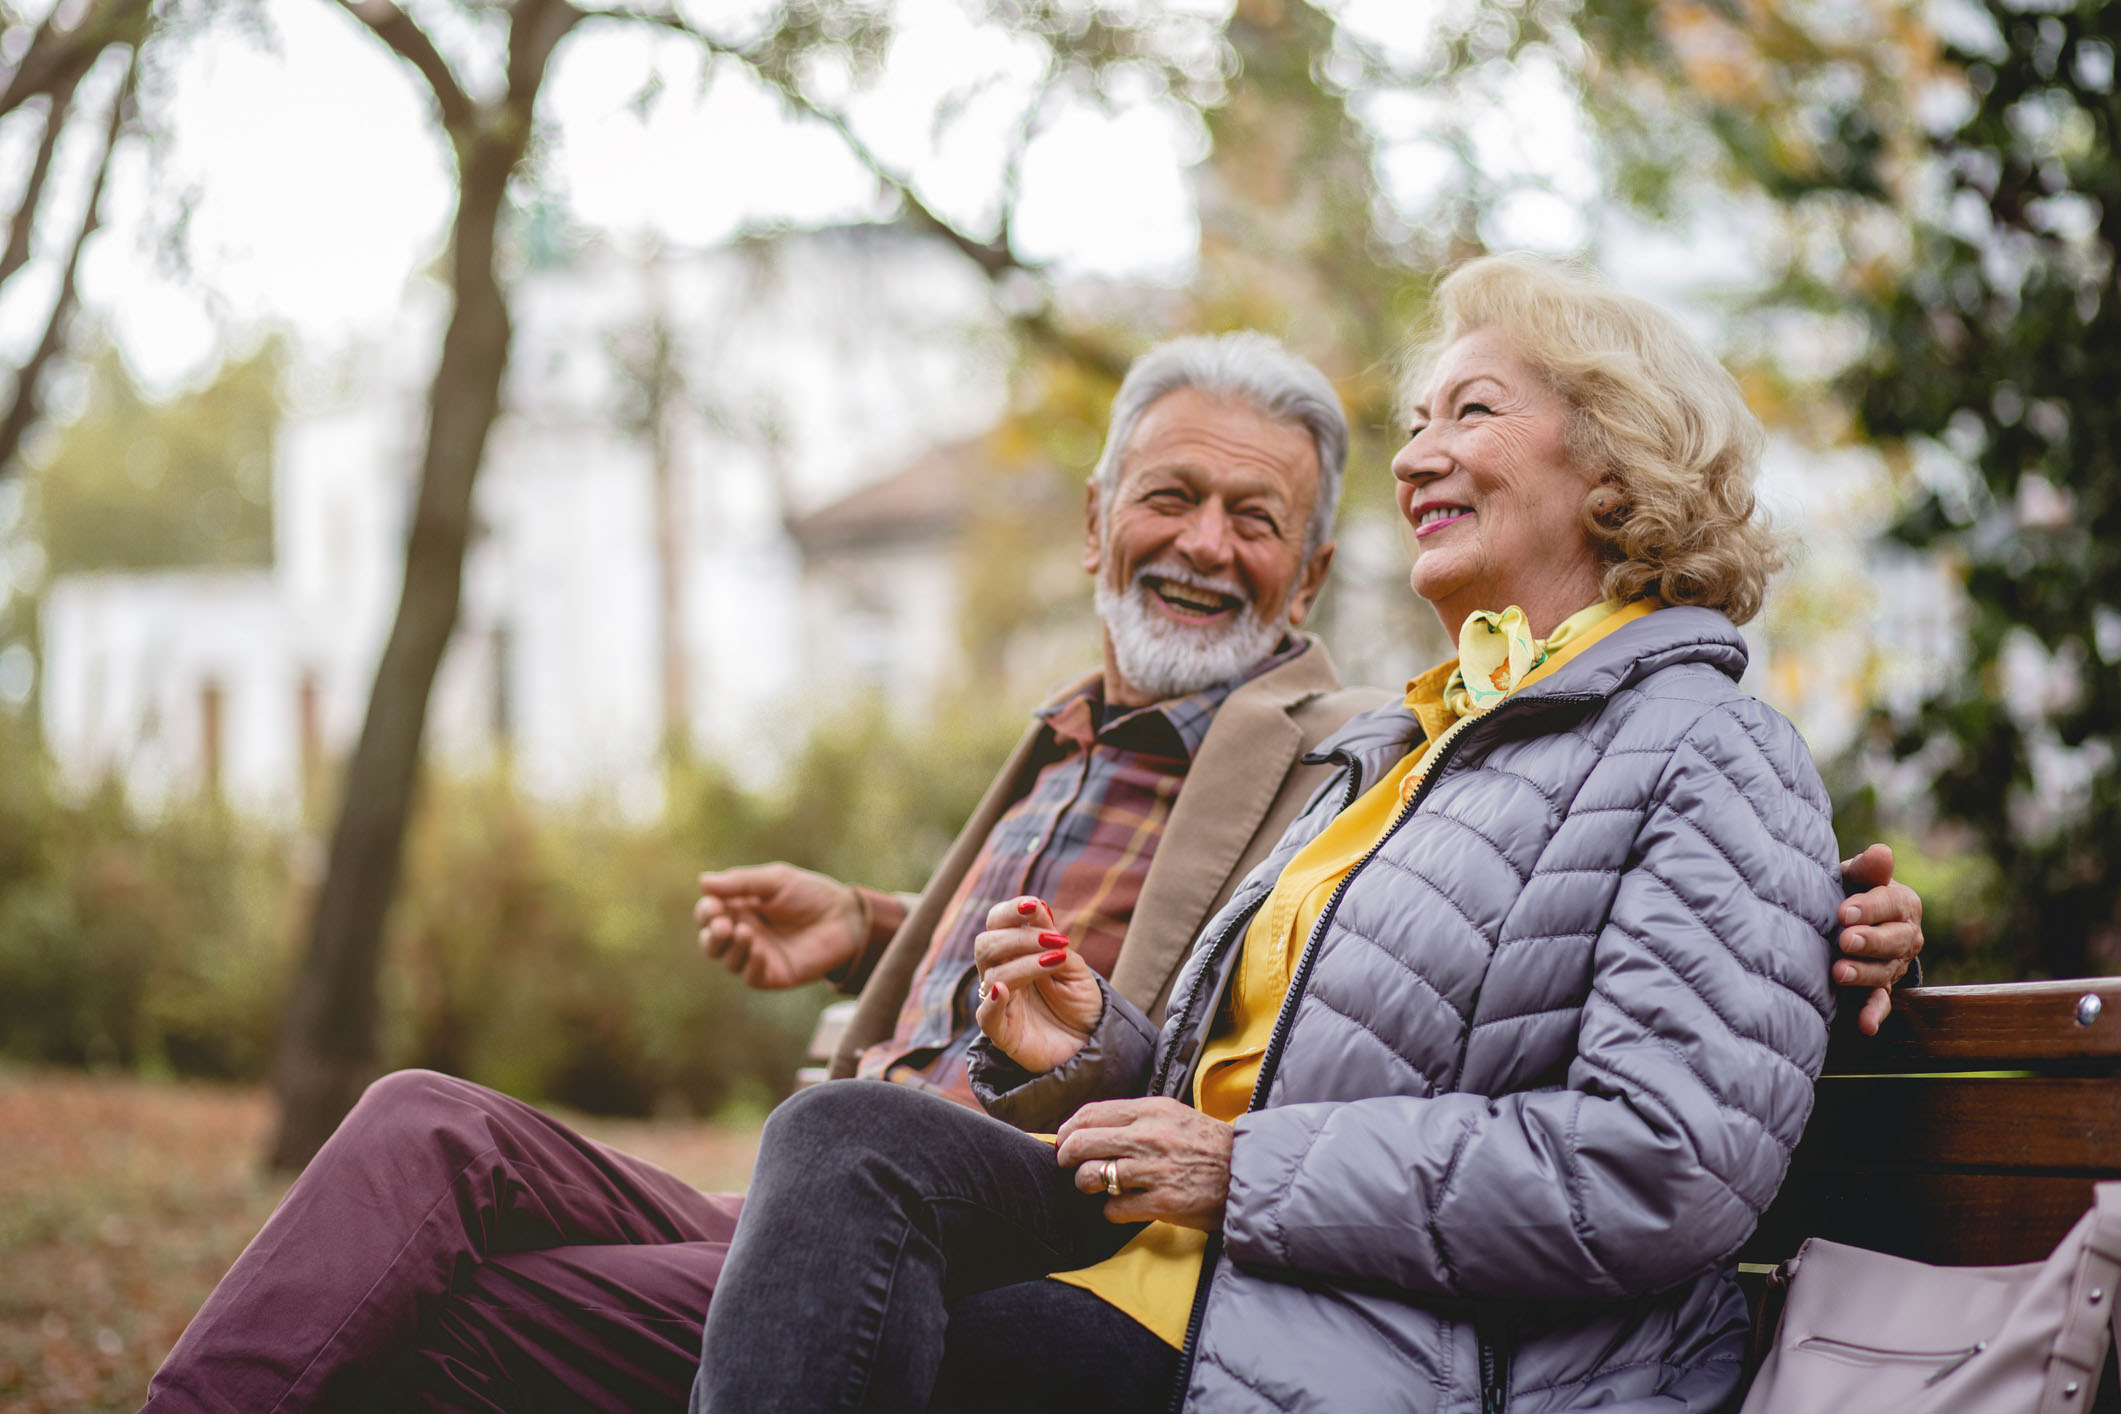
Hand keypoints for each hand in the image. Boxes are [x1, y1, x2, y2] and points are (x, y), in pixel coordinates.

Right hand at [695, 863, 863, 988]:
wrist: (846, 917)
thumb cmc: (811, 894)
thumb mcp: (777, 880)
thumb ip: (742, 882)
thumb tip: (702, 882)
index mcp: (740, 908)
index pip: (709, 914)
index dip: (706, 911)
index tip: (714, 906)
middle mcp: (744, 933)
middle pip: (711, 942)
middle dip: (711, 935)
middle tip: (722, 925)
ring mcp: (757, 956)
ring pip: (728, 960)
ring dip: (731, 948)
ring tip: (745, 932)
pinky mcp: (774, 974)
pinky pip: (751, 976)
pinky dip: (750, 964)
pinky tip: (759, 949)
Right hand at [972, 897, 1100, 1073]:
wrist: (1092, 1044)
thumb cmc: (1080, 1003)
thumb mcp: (1074, 966)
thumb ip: (1053, 940)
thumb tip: (1037, 906)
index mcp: (1015, 954)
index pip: (997, 924)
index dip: (1010, 911)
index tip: (1034, 905)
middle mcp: (1002, 975)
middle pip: (986, 945)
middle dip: (1018, 937)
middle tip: (1055, 940)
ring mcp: (1000, 1003)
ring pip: (993, 975)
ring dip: (1024, 963)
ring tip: (1057, 960)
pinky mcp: (1002, 1032)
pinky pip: (986, 1016)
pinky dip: (992, 1002)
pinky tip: (1004, 990)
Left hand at [1054, 1097, 1233, 1229]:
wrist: (1247, 1171)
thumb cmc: (1207, 1143)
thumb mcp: (1172, 1114)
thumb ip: (1135, 1117)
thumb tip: (1092, 1125)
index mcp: (1150, 1111)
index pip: (1089, 1114)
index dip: (1069, 1129)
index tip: (1065, 1140)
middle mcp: (1148, 1137)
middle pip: (1081, 1144)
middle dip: (1067, 1157)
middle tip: (1069, 1165)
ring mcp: (1154, 1171)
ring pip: (1091, 1177)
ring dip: (1087, 1185)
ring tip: (1097, 1187)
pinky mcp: (1162, 1203)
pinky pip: (1113, 1209)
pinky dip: (1111, 1210)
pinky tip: (1122, 1206)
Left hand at [1836, 843, 1925, 1035]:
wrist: (1849, 920)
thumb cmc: (1850, 890)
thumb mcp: (1857, 876)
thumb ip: (1867, 868)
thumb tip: (1882, 853)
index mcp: (1902, 903)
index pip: (1890, 904)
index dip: (1868, 909)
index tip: (1843, 912)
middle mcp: (1906, 935)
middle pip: (1893, 940)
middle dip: (1869, 942)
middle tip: (1844, 941)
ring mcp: (1895, 964)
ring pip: (1884, 971)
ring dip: (1863, 974)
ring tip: (1838, 973)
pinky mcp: (1882, 987)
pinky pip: (1881, 1002)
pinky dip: (1874, 1014)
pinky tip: (1865, 1026)